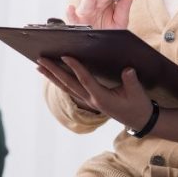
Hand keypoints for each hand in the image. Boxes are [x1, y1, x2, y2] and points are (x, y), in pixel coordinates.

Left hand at [38, 55, 152, 131]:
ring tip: (39, 67)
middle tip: (40, 60)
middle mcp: (91, 101)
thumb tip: (127, 69)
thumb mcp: (137, 93)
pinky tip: (52, 75)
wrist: (139, 121)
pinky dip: (60, 82)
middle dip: (54, 71)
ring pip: (66, 88)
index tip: (65, 56)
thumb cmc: (138, 105)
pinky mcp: (89, 100)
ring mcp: (88, 102)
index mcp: (102, 98)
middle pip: (68, 84)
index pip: (85, 80)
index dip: (75, 67)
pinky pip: (71, 90)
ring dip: (52, 77)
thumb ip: (131, 81)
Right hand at [66, 0, 135, 29]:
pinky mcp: (78, 22)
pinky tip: (70, 8)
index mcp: (106, 2)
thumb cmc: (111, 31)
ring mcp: (86, 13)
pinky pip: (73, 18)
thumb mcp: (121, 19)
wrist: (105, 47)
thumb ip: (125, 6)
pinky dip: (70, 13)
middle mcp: (95, 5)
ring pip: (87, 2)